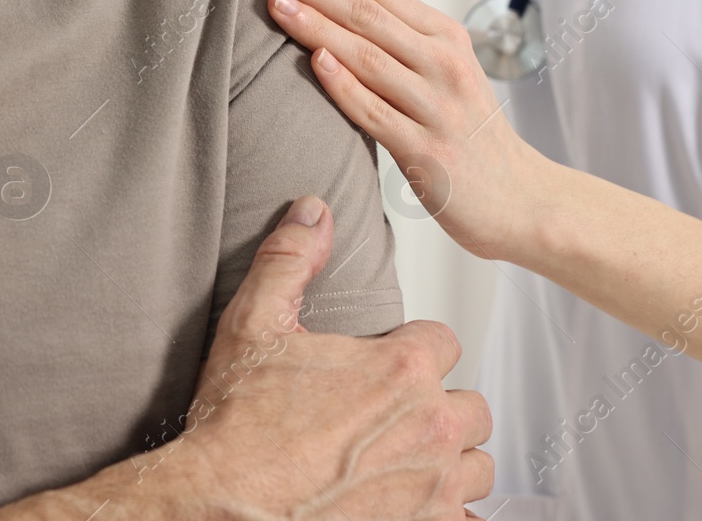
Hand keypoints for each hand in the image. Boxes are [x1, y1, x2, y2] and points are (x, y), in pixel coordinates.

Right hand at [162, 195, 493, 519]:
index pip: (445, 342)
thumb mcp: (254, 325)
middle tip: (397, 415)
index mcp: (401, 368)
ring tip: (410, 458)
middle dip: (440, 406)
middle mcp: (428, 427)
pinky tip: (412, 502)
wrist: (223, 505)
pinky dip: (447, 510)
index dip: (416, 349)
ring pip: (477, 464)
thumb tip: (313, 212)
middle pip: (471, 405)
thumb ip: (290, 260)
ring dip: (451, 459)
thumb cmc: (238, 427)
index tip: (388, 364)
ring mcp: (431, 486)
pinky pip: (468, 518)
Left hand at [254, 0, 530, 260]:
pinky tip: (315, 61)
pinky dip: (344, 85)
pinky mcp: (427, 152)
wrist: (520, 198)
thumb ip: (401, 42)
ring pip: (367, 56)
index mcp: (446, 37)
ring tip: (276, 3)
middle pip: (367, 13)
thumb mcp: (446, 72)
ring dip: (317, 25)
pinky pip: (376, 113)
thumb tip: (336, 5)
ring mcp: (437, 107)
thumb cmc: (469, 132)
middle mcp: (444, 64)